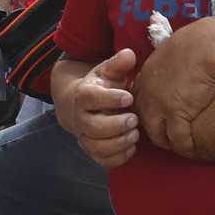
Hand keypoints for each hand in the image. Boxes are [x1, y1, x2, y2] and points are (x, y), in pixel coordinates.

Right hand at [55, 51, 140, 168]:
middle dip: (115, 126)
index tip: (129, 98)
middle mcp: (80, 118)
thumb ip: (118, 64)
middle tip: (134, 120)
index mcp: (83, 95)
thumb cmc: (100, 87)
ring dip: (118, 143)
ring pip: (96, 146)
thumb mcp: (107, 72)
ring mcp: (84, 136)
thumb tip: (129, 54)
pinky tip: (131, 147)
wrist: (79, 104)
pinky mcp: (91, 150)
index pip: (92, 98)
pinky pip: (101, 160)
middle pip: (93, 127)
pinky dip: (117, 158)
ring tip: (135, 134)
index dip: (110, 99)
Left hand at [132, 17, 214, 155]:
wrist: (206, 47)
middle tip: (160, 135)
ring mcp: (159, 106)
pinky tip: (189, 149)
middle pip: (141, 118)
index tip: (152, 116)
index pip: (136, 99)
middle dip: (149, 128)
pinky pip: (177, 138)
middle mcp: (147, 93)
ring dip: (164, 141)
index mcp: (145, 76)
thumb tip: (178, 57)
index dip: (143, 109)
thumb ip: (168, 59)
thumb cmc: (195, 42)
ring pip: (156, 133)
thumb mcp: (171, 49)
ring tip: (173, 145)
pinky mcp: (177, 114)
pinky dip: (183, 146)